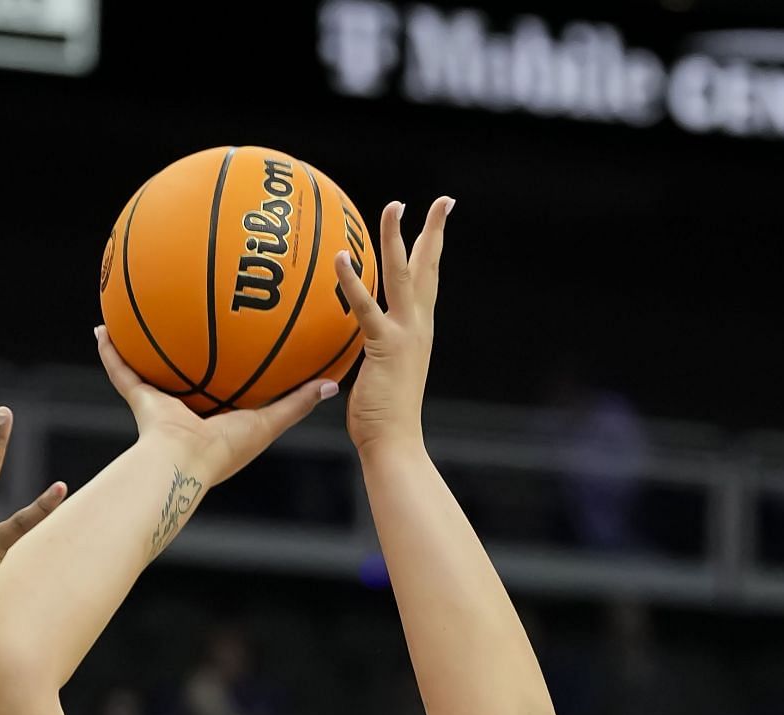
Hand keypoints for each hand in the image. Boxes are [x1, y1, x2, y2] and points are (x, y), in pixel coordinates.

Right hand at [95, 327, 337, 493]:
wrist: (184, 463)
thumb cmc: (226, 450)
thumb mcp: (268, 422)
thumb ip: (297, 402)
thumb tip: (332, 384)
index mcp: (217, 417)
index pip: (227, 382)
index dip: (231, 362)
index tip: (237, 337)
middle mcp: (187, 410)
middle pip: (187, 371)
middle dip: (186, 348)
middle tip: (189, 314)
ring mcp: (161, 405)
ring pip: (151, 368)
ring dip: (143, 345)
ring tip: (139, 311)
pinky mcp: (141, 400)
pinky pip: (122, 372)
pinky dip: (111, 352)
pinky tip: (103, 327)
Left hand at [338, 197, 450, 456]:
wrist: (395, 444)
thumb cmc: (383, 418)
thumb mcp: (380, 375)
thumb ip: (372, 352)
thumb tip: (353, 344)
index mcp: (419, 331)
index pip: (428, 281)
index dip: (433, 249)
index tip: (440, 219)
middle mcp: (418, 326)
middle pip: (429, 268)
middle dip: (435, 231)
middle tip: (443, 200)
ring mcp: (404, 334)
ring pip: (403, 275)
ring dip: (397, 238)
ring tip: (394, 205)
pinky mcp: (385, 346)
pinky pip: (366, 308)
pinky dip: (352, 282)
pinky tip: (340, 258)